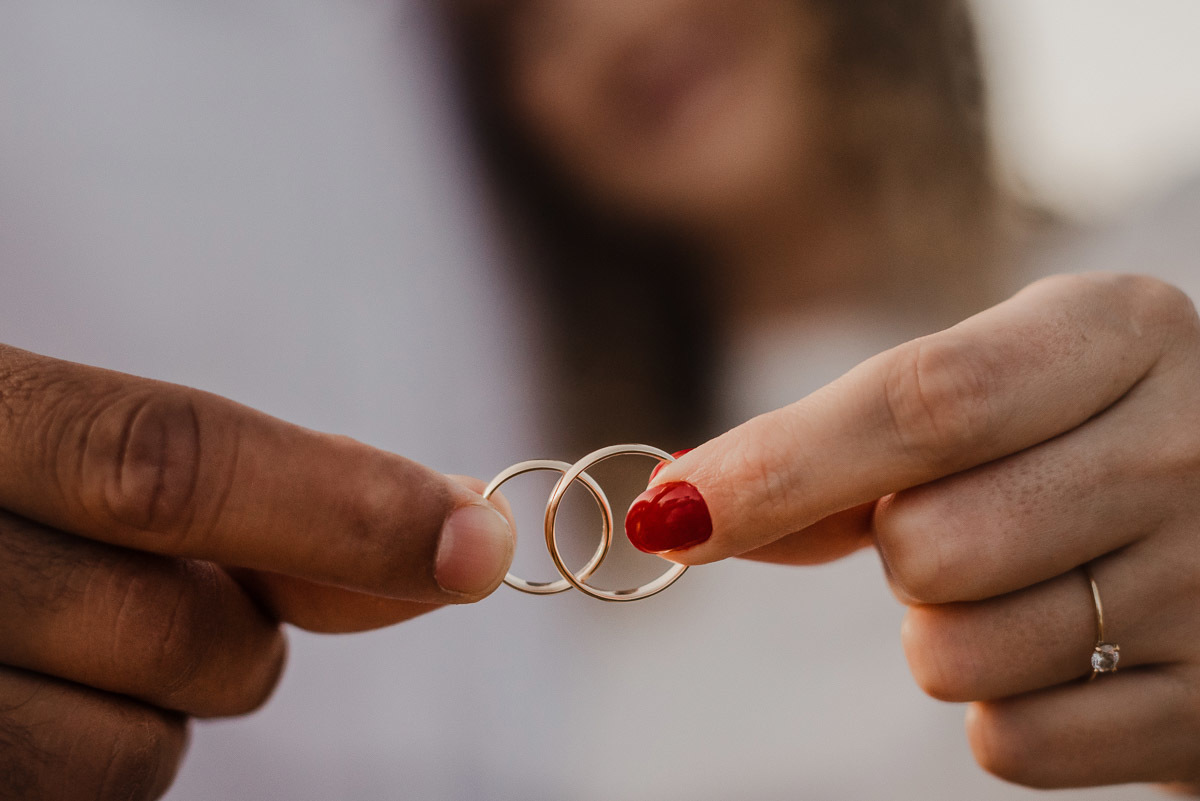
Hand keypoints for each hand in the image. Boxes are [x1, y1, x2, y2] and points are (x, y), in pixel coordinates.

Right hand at [0, 344, 513, 799]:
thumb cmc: (14, 498)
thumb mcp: (98, 457)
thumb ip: (263, 495)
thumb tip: (460, 534)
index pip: (164, 461)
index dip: (342, 505)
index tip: (478, 539)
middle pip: (181, 630)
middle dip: (237, 631)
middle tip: (179, 592)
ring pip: (138, 753)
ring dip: (159, 706)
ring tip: (71, 645)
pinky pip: (82, 800)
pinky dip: (101, 761)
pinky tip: (38, 700)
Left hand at [642, 273, 1199, 788]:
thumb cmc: (1079, 444)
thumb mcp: (999, 393)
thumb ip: (846, 447)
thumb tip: (683, 504)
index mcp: (1121, 331)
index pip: (925, 401)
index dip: (781, 463)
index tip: (672, 511)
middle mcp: (1187, 446)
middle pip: (924, 544)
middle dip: (899, 551)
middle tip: (967, 522)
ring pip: (954, 657)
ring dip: (948, 633)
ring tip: (1031, 584)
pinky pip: (1012, 743)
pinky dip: (1006, 708)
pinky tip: (1072, 653)